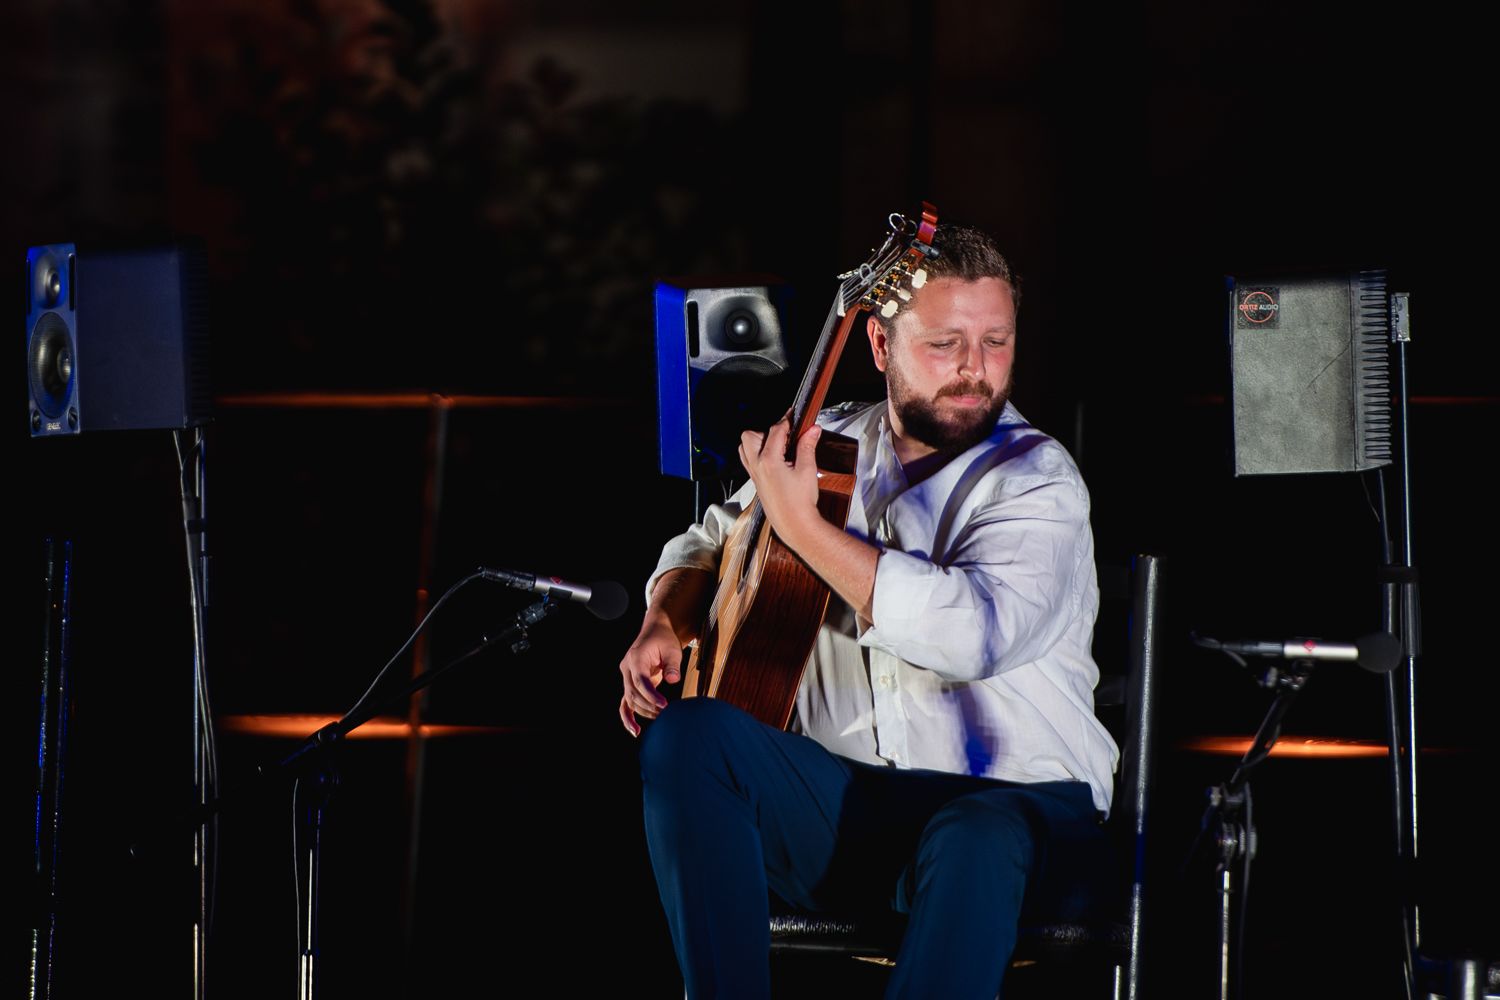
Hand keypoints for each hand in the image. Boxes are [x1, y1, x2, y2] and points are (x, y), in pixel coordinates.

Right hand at [618, 613, 682, 736]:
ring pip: (629, 700)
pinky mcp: (630, 682)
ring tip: (659, 719)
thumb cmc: (664, 639)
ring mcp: (626, 676)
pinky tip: (634, 730)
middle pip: (633, 693)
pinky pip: (625, 702)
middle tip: (665, 714)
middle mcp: (627, 668)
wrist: (655, 631)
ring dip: (643, 712)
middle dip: (648, 706)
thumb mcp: (672, 649)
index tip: (664, 705)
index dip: (651, 695)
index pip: (640, 681)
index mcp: (635, 658)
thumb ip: (673, 664)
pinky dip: (628, 716)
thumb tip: (674, 680)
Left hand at [739, 416, 821, 548]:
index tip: (794, 416)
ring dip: (759, 441)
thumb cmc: (800, 502)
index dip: (786, 421)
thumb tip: (812, 430)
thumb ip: (807, 446)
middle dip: (767, 431)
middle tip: (785, 436)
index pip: (775, 431)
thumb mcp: (807, 470)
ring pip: (745, 447)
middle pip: (750, 436)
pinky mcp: (756, 482)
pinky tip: (775, 459)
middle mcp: (756, 466)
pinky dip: (758, 453)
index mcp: (769, 461)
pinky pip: (749, 460)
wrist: (794, 524)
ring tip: (779, 446)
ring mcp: (754, 474)